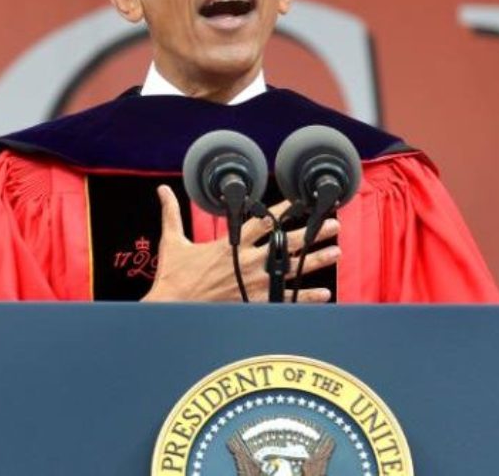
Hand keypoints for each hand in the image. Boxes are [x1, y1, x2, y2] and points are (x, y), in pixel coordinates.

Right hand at [141, 185, 338, 302]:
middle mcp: (247, 262)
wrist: (172, 308)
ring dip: (316, 260)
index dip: (282, 209)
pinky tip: (324, 293)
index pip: (261, 221)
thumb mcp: (172, 240)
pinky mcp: (254, 303)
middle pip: (286, 243)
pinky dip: (306, 297)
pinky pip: (286, 299)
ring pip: (292, 269)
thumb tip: (161, 191)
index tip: (299, 200)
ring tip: (336, 251)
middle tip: (332, 224)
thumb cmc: (173, 276)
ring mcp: (253, 283)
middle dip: (311, 233)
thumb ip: (171, 213)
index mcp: (230, 244)